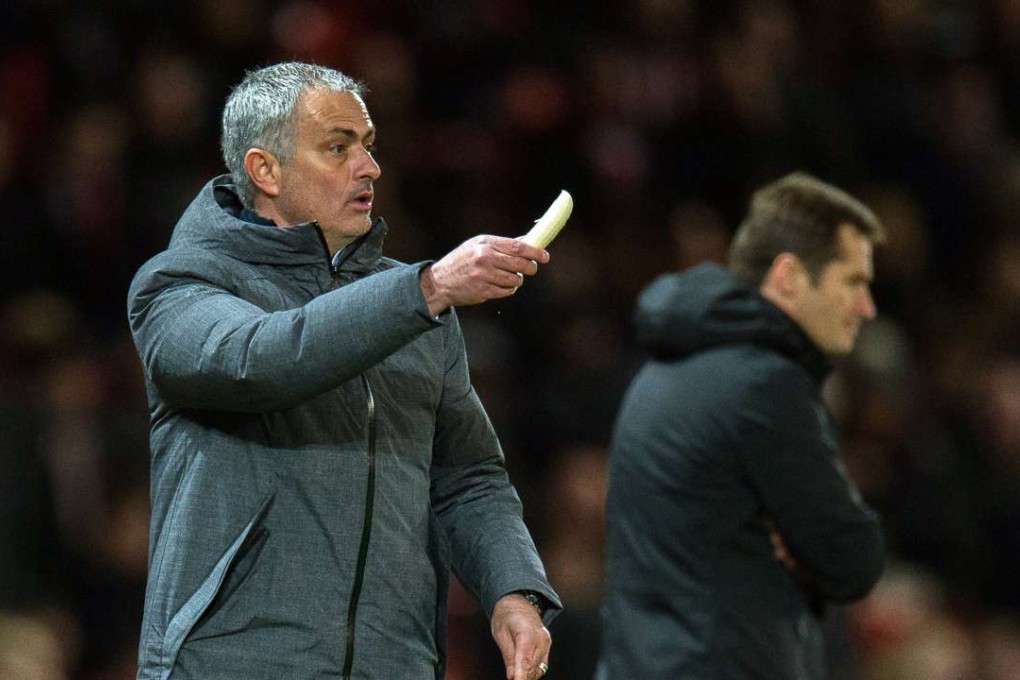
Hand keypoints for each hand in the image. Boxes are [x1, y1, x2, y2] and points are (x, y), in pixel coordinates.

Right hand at [420, 236, 549, 315]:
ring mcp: (484, 275)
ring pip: (515, 279)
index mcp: (485, 243)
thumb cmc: (462, 261)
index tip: (545, 256)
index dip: (535, 252)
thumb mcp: (478, 246)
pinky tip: (500, 286)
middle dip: (531, 267)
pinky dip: (508, 289)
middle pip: (520, 264)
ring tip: (508, 277)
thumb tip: (527, 241)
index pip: (518, 247)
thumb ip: (502, 244)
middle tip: (532, 269)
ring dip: (517, 280)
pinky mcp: (483, 291)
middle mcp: (485, 258)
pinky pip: (507, 291)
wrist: (439, 282)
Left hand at [491, 593, 551, 679]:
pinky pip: (542, 664)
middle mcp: (541, 638)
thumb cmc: (506, 616)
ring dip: (527, 675)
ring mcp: (546, 641)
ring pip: (539, 668)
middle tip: (512, 679)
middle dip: (523, 677)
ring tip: (515, 675)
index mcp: (527, 633)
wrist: (517, 602)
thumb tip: (512, 677)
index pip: (525, 660)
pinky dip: (532, 670)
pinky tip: (523, 671)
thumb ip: (508, 657)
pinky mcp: (547, 645)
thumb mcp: (501, 635)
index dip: (521, 676)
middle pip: (533, 666)